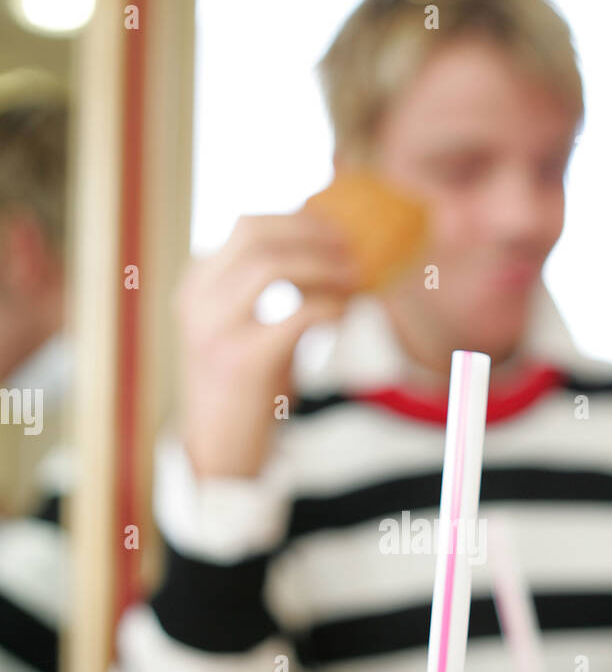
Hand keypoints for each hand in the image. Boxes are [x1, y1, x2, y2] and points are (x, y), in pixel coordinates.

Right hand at [176, 211, 359, 476]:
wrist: (220, 451)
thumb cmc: (244, 388)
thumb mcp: (248, 327)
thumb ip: (272, 291)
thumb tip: (329, 250)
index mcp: (197, 285)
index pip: (246, 225)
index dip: (298, 220)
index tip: (337, 230)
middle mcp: (197, 300)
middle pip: (254, 233)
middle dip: (312, 233)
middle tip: (352, 248)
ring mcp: (214, 329)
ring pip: (271, 265)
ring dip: (322, 265)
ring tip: (354, 277)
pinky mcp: (241, 361)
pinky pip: (296, 314)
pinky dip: (330, 306)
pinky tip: (345, 313)